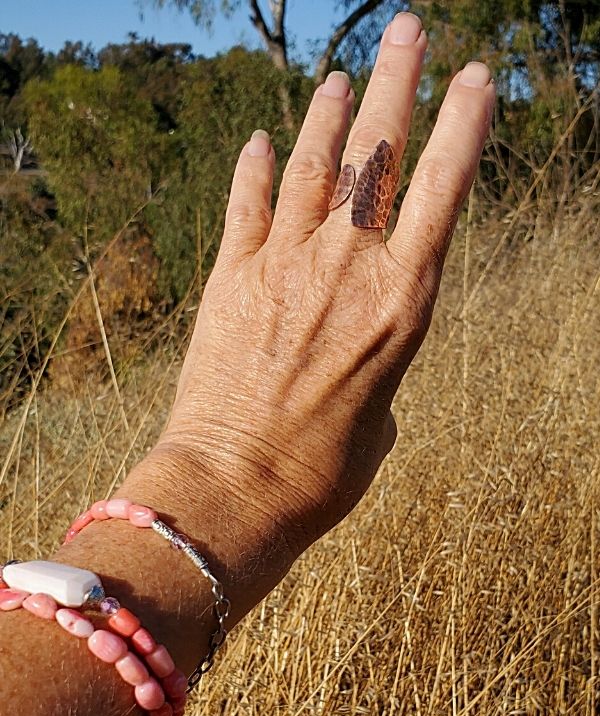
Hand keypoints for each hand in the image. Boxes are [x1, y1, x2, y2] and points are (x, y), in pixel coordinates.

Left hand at [144, 13, 494, 567]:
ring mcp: (285, 266)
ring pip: (314, 167)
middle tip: (409, 31)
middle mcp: (349, 269)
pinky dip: (255, 169)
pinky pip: (247, 206)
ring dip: (329, 115)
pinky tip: (262, 141)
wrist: (239, 488)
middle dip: (399, 84)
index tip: (476, 76)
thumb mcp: (379, 417)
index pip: (442, 189)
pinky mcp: (231, 279)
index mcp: (404, 302)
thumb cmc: (324, 470)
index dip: (462, 125)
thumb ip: (375, 364)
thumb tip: (355, 348)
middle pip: (379, 155)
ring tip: (341, 77)